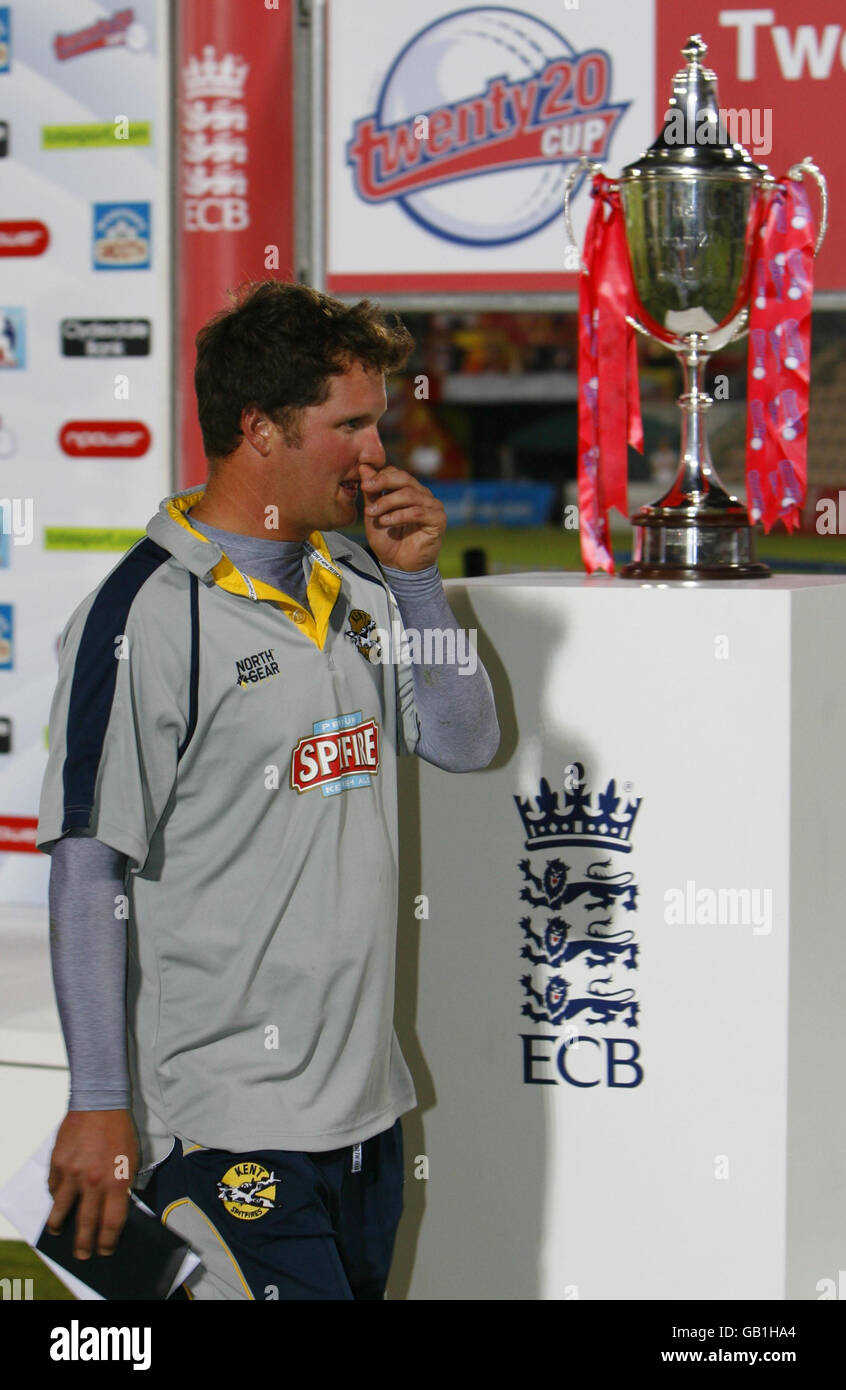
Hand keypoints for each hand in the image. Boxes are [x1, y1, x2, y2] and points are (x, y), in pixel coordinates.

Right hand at [46, 1109, 139, 1258]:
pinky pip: (53, 1188)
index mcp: (117, 1182)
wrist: (101, 1103)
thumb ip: (123, 1186)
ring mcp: (73, 1174)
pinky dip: (55, 1196)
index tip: (105, 1249)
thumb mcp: (132, 1160)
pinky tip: (58, 1198)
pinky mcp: (57, 1164)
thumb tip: (115, 1208)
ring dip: (59, 1225)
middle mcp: (94, 1182)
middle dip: (84, 1244)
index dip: (108, 1242)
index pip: (112, 1224)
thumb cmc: (120, 1132)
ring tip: (59, 1230)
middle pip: (86, 1224)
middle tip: (82, 1255)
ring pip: (61, 1211)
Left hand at [360, 462, 445, 570]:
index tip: (363, 483)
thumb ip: (371, 493)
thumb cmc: (388, 540)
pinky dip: (399, 515)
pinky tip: (386, 521)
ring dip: (388, 502)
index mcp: (409, 490)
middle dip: (383, 482)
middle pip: (404, 478)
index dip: (379, 475)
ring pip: (410, 495)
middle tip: (366, 488)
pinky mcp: (438, 520)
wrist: (400, 566)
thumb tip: (363, 467)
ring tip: (372, 513)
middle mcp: (423, 495)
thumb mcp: (374, 514)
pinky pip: (418, 512)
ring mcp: (433, 506)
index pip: (396, 473)